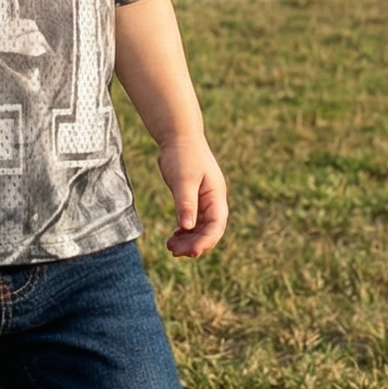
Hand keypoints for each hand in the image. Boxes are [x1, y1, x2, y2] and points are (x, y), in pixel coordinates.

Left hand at [158, 132, 226, 258]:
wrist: (179, 136)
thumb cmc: (183, 154)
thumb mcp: (183, 180)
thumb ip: (186, 203)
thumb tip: (187, 227)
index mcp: (216, 196)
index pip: (216, 225)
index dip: (205, 241)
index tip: (190, 252)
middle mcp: (213, 200)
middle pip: (209, 230)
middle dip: (194, 244)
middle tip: (174, 251)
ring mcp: (204, 200)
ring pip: (200, 228)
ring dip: (188, 240)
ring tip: (171, 247)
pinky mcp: (194, 199)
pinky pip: (192, 221)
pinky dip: (184, 231)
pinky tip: (173, 237)